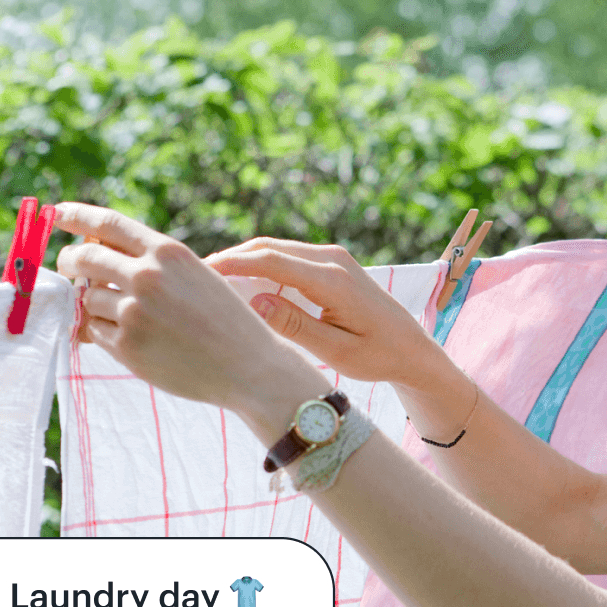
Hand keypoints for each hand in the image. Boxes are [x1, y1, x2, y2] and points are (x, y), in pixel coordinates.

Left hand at [54, 203, 317, 414]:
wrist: (250, 366)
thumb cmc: (225, 320)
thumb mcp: (195, 275)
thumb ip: (152, 262)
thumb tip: (96, 252)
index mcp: (167, 251)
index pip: (107, 224)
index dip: (76, 216)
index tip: (58, 213)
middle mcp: (147, 276)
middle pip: (84, 258)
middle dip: (70, 260)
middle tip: (68, 265)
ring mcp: (134, 312)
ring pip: (86, 299)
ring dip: (92, 304)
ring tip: (124, 316)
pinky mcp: (127, 347)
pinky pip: (94, 331)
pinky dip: (101, 333)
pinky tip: (130, 338)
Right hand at [204, 235, 441, 388]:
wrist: (413, 349)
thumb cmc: (378, 357)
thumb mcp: (336, 351)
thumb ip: (296, 326)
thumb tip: (255, 301)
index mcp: (333, 280)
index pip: (272, 262)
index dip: (232, 264)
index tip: (200, 272)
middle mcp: (333, 260)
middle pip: (269, 248)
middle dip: (231, 258)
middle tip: (193, 275)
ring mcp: (334, 258)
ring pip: (277, 249)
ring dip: (244, 260)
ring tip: (209, 278)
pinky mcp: (333, 264)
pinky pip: (289, 257)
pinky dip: (262, 265)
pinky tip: (241, 282)